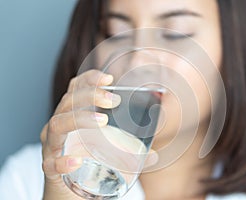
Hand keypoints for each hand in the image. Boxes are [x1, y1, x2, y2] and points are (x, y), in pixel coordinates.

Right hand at [40, 70, 119, 199]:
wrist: (66, 194)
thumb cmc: (85, 165)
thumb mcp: (106, 151)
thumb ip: (128, 151)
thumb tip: (154, 155)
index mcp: (72, 117)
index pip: (75, 90)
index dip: (89, 80)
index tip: (108, 79)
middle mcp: (59, 127)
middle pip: (68, 102)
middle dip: (90, 95)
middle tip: (114, 100)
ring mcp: (52, 147)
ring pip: (58, 124)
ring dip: (80, 119)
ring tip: (102, 121)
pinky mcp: (49, 168)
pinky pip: (51, 163)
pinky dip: (63, 160)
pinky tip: (77, 161)